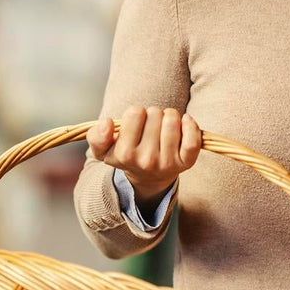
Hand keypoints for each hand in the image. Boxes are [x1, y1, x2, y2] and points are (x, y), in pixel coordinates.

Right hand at [87, 106, 201, 201]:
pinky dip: (190, 124)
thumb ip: (97, 136)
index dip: (136, 113)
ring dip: (170, 116)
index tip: (136, 123)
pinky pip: (193, 138)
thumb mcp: (103, 150)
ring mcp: (167, 162)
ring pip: (173, 120)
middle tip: (151, 126)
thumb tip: (107, 122)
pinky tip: (184, 122)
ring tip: (164, 125)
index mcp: (124, 154)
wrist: (148, 176)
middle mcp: (146, 160)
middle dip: (153, 114)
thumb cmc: (127, 155)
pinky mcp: (186, 162)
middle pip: (155, 113)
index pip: (135, 113)